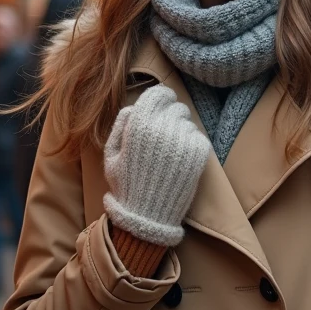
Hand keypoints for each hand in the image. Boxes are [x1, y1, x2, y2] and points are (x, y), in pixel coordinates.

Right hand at [102, 85, 211, 246]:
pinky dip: (192, 144)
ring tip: (171, 151)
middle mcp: (162, 127)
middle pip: (176, 106)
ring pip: (188, 122)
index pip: (158, 93)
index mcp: (139, 123)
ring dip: (181, 131)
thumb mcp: (111, 154)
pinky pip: (199, 137)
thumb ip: (120, 126)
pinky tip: (181, 160)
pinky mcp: (198, 153)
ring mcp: (182, 139)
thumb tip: (133, 108)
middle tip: (164, 133)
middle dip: (170, 116)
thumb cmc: (126, 185)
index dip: (160, 98)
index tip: (160, 107)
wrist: (146, 216)